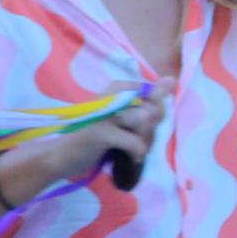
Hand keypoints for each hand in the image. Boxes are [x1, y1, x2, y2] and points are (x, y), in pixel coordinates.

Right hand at [30, 88, 167, 192]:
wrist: (64, 155)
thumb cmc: (99, 137)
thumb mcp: (129, 119)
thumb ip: (150, 102)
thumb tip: (172, 80)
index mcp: (117, 87)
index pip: (155, 95)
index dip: (155, 115)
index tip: (139, 126)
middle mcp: (111, 94)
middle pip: (153, 109)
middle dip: (151, 130)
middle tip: (135, 140)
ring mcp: (105, 113)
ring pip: (145, 122)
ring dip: (144, 141)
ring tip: (133, 149)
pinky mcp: (100, 132)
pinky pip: (135, 141)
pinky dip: (137, 152)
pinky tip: (132, 157)